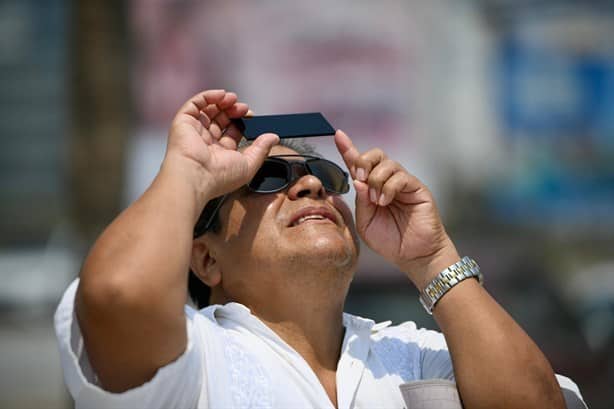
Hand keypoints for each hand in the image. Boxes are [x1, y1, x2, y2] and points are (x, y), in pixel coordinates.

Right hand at [164, 89, 278, 203]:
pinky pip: (195, 104)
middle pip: (220, 119)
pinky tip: (222, 95)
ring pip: (208, 110)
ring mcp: (194, 132)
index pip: (231, 132)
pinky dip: (209, 96)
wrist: (196, 176)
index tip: (251, 116)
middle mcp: (206, 143)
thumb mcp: (249, 164)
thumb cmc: (219, 177)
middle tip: (244, 108)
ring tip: (234, 99)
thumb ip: (262, 149)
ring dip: (223, 102)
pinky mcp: (183, 122)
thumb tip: (273, 138)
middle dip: (234, 111)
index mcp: (219, 154)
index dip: (242, 122)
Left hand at [335, 130, 458, 288]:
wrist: (413, 255)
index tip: (338, 136)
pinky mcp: (416, 187)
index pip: (358, 164)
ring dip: (376, 180)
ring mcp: (402, 183)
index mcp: (370, 189)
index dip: (348, 149)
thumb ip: (360, 202)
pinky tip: (385, 201)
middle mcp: (386, 182)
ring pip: (387, 163)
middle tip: (360, 179)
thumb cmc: (390, 241)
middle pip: (375, 155)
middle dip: (363, 161)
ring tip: (376, 201)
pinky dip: (389, 187)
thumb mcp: (366, 223)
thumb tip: (357, 181)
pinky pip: (400, 176)